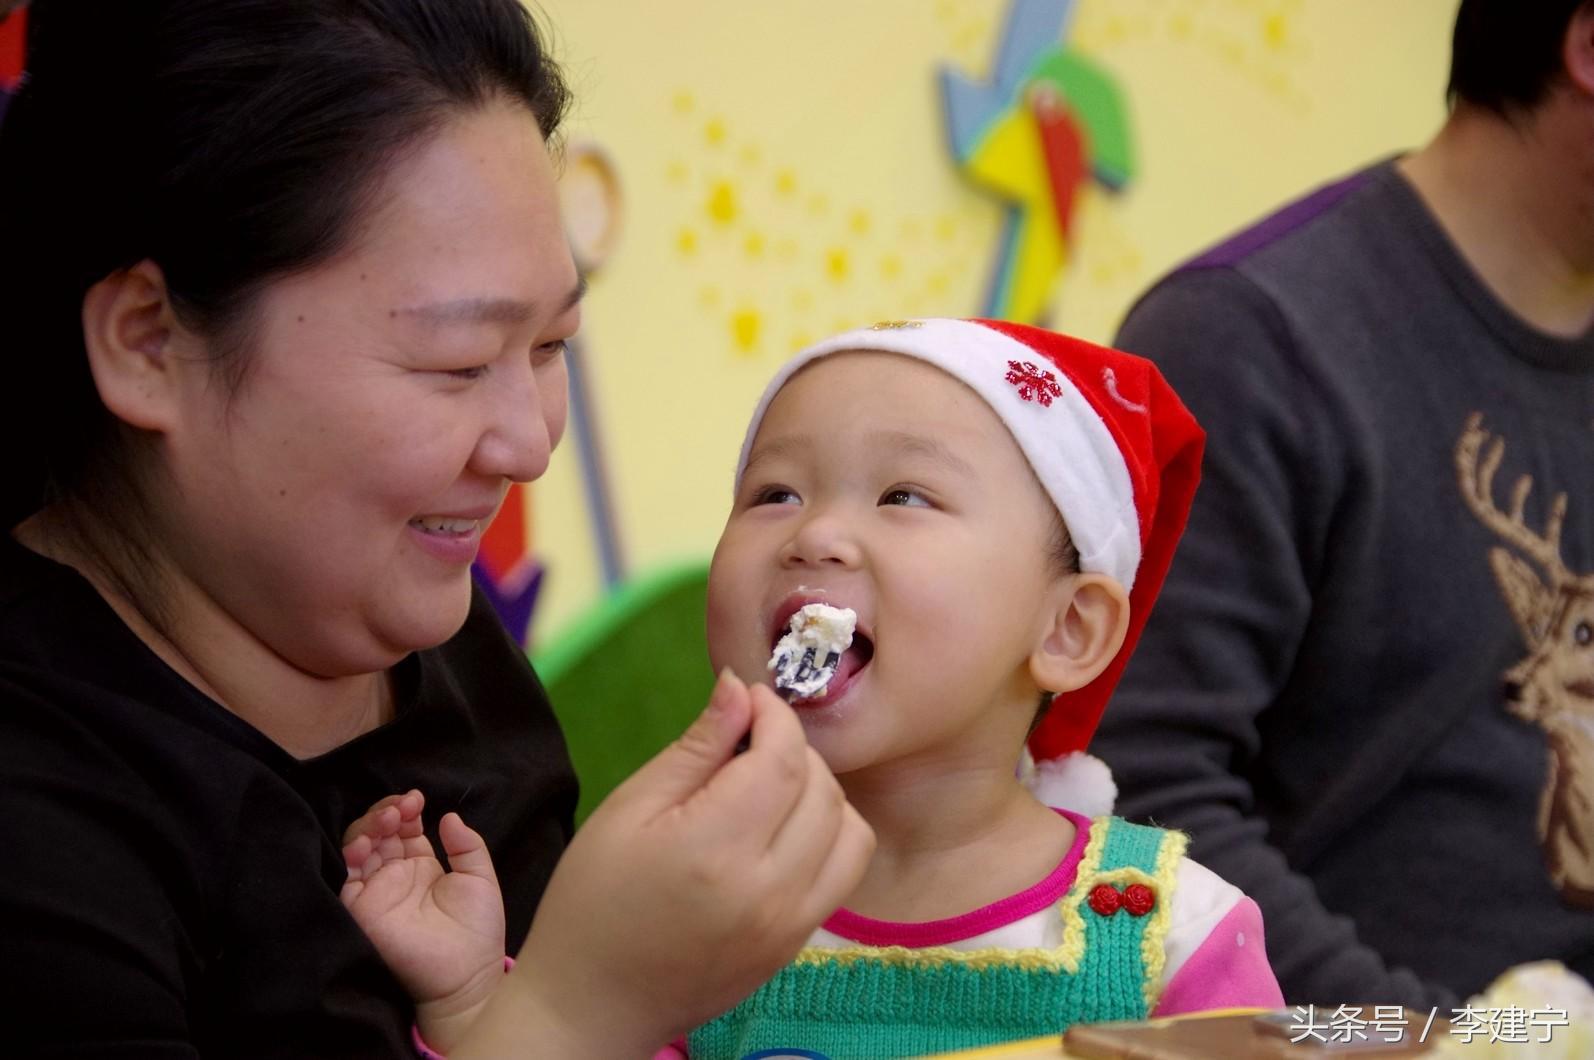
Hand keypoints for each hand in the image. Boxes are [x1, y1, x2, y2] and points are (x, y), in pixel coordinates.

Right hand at [340, 790, 505, 1052]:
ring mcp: (376, 892)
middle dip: (388, 811)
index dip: (407, 809)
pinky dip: (353, 853)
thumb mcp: (480, 878)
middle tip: (405, 805)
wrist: (467, 975)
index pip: (404, 829)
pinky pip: (347, 877)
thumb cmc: (477, 930)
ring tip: (391, 816)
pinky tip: (369, 840)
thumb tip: (449, 815)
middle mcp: (394, 876)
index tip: (418, 798)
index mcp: (421, 867)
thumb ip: (466, 845)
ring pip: (359, 847)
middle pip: (379, 832)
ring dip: (370, 825)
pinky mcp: (362, 910)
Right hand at [457, 670, 875, 1059]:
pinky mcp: (797, 944)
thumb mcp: (629, 810)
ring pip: (850, 828)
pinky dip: (829, 835)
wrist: (592, 1004)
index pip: (783, 759)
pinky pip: (844, 871)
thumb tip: (739, 688)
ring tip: (771, 784)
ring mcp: (790, 923)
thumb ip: (696, 748)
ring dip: (821, 791)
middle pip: (822, 788)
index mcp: (714, 849)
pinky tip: (784, 829)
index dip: (775, 715)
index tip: (751, 699)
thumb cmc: (593, 901)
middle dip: (794, 747)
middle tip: (751, 740)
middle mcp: (767, 889)